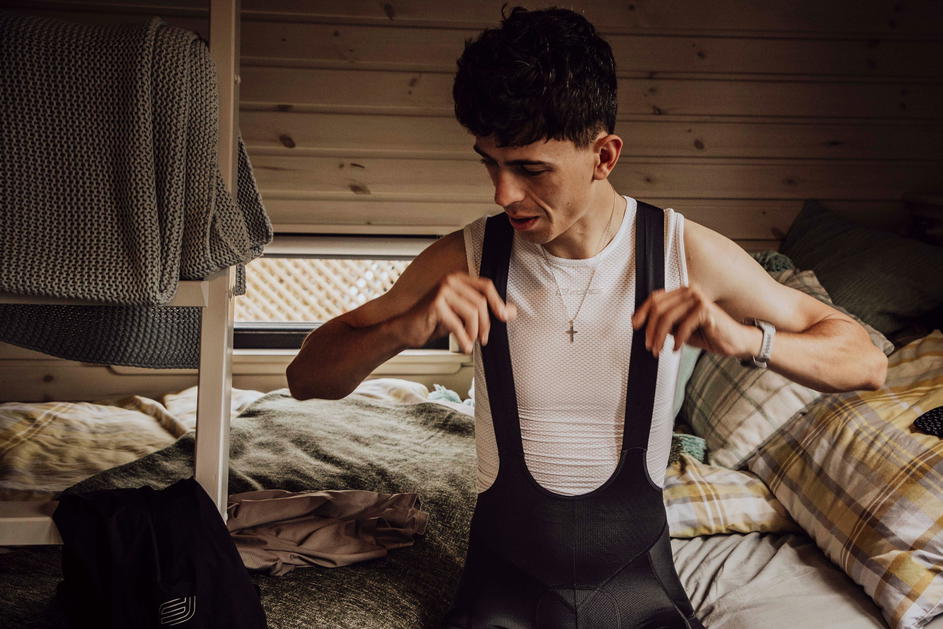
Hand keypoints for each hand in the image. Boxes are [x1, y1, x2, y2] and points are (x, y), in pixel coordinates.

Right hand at [405, 272, 517, 352]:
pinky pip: (457, 323)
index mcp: (458, 279)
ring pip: (472, 312)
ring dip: (474, 331)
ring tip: (471, 341)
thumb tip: (512, 311)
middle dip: (485, 323)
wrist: (407, 329)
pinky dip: (463, 338)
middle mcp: (450, 280)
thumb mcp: (464, 315)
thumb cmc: (435, 321)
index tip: (505, 317)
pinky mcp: (435, 304)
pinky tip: (464, 347)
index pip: (486, 286)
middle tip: (483, 339)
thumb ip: (486, 311)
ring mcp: (442, 290)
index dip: (498, 301)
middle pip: (480, 301)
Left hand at [630, 284, 747, 357]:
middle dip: (650, 329)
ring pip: (667, 317)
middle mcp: (689, 291)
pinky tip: (677, 348)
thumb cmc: (709, 334)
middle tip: (649, 345)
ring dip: (660, 337)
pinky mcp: (705, 310)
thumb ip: (666, 323)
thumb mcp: (681, 328)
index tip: (635, 325)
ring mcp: (698, 299)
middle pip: (658, 308)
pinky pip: (683, 326)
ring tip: (659, 350)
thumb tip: (644, 325)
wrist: (735, 341)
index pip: (656, 298)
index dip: (642, 311)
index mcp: (682, 293)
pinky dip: (678, 340)